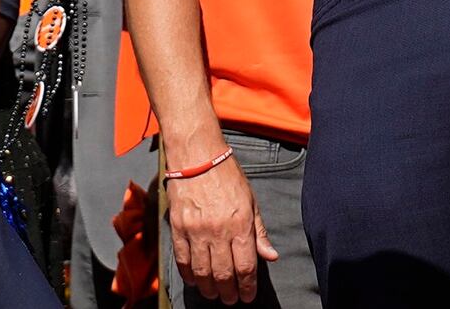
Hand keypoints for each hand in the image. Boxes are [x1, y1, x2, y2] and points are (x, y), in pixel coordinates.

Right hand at [162, 149, 268, 302]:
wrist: (197, 155)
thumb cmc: (227, 176)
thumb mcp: (251, 201)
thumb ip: (259, 232)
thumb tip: (271, 256)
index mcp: (240, 223)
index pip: (245, 266)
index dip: (247, 287)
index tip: (248, 296)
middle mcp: (218, 230)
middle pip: (223, 274)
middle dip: (229, 293)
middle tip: (231, 300)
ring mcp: (196, 230)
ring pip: (202, 272)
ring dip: (209, 288)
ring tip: (214, 294)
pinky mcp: (178, 227)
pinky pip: (183, 260)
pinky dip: (189, 275)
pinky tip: (195, 281)